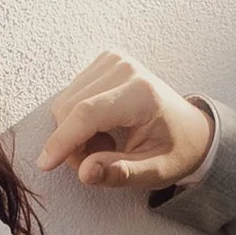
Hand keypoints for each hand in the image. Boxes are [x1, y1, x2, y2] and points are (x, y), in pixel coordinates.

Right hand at [39, 52, 214, 192]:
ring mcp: (113, 60)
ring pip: (64, 103)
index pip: (87, 113)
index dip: (63, 140)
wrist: (190, 127)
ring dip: (74, 132)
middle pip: (70, 108)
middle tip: (99, 161)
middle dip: (73, 144)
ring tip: (106, 144)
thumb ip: (121, 174)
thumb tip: (85, 173)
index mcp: (141, 94)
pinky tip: (101, 127)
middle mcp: (125, 69)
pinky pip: (70, 95)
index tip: (45, 164)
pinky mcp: (104, 61)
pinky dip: (77, 119)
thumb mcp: (155, 172)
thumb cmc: (174, 150)